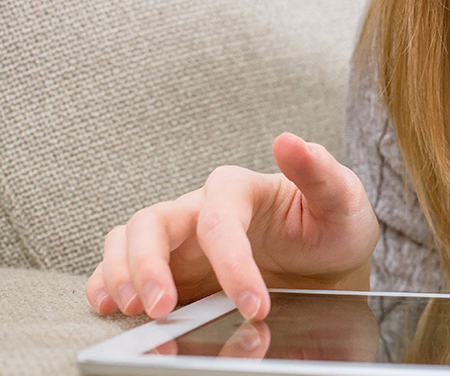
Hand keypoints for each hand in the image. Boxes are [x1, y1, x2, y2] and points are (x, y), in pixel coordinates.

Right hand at [86, 132, 378, 320]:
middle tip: (160, 308)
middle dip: (147, 264)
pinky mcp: (173, 268)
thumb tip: (289, 140)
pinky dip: (107, 284)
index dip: (232, 263)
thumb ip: (319, 172)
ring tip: (133, 310)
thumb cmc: (332, 223)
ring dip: (121, 273)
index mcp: (239, 190)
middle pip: (153, 221)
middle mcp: (201, 210)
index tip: (256, 305)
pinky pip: (123, 267)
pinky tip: (110, 308)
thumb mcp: (342, 198)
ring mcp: (182, 240)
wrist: (328, 256)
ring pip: (128, 240)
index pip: (219, 220)